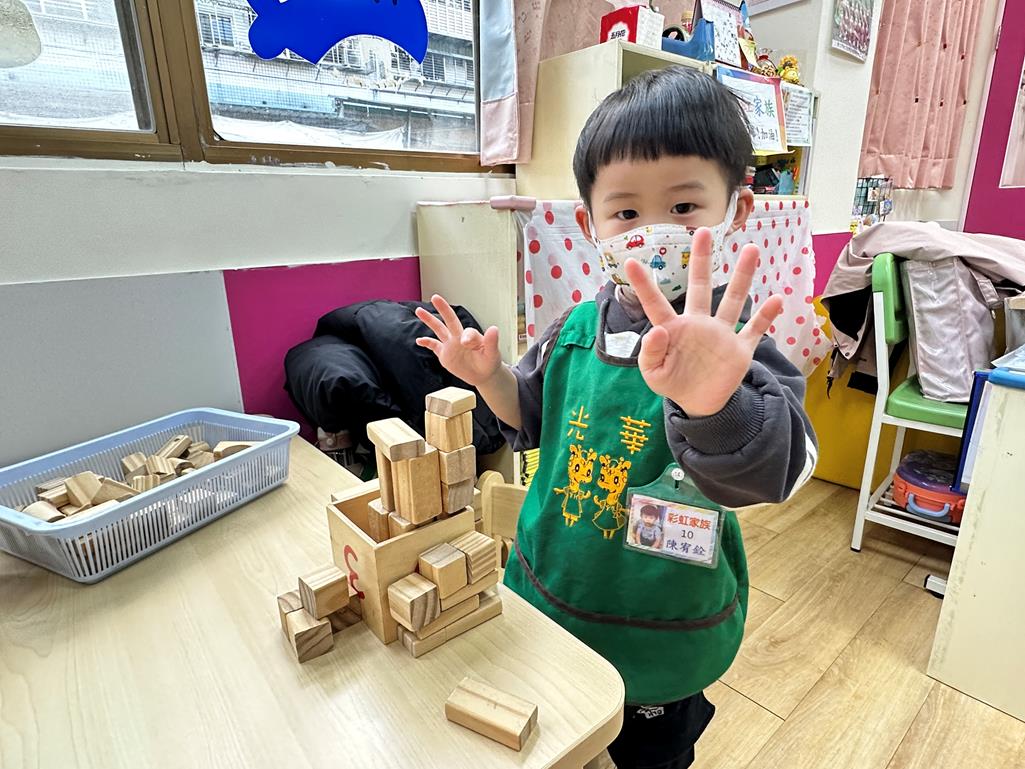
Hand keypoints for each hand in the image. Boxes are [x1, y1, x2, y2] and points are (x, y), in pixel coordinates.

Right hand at [415, 295, 502, 386]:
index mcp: (472, 336)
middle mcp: (459, 337)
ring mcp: (450, 345)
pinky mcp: (444, 354)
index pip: (467, 332)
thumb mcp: (493, 353)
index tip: (466, 343)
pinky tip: (419, 340)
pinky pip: (434, 346)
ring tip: (419, 310)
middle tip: (435, 297)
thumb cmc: (489, 362)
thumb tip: (494, 329)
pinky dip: (426, 343)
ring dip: (429, 320)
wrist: (483, 374)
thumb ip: (491, 342)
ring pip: (439, 329)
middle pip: (450, 320)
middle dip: (443, 309)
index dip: (467, 336)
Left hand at [625, 228, 783, 417]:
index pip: (655, 303)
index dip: (643, 284)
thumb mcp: (654, 374)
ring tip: (752, 249)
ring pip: (733, 299)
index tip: (630, 262)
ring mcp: (721, 334)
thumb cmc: (673, 383)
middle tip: (704, 231)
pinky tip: (777, 299)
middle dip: (702, 260)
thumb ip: (650, 353)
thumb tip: (657, 331)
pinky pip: (755, 329)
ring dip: (743, 276)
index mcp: (673, 329)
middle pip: (700, 286)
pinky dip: (766, 316)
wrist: (700, 404)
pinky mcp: (740, 349)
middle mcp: (698, 324)